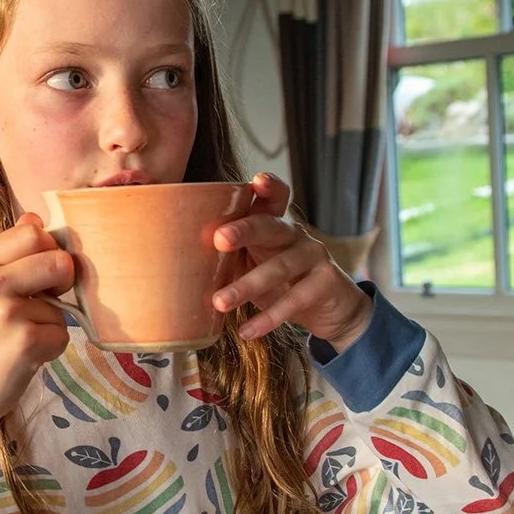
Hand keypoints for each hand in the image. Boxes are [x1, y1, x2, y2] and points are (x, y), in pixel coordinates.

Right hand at [0, 215, 73, 513]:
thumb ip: (9, 255)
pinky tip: (25, 358)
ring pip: (62, 306)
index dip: (48, 249)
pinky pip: (62, 335)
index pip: (32, 231)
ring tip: (21, 339)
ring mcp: (7, 312)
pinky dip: (51, 349)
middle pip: (58, 260)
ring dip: (52, 325)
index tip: (41, 272)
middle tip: (43, 304)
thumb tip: (35, 216)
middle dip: (62, 283)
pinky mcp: (25, 342)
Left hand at [210, 174, 373, 347]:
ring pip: (280, 267)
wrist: (332, 310)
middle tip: (219, 240)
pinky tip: (247, 331)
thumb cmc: (283, 282)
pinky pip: (295, 300)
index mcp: (275, 224)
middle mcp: (295, 234)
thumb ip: (232, 258)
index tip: (255, 182)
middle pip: (270, 226)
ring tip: (219, 303)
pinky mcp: (325, 283)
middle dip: (245, 231)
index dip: (268, 188)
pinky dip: (269, 318)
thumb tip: (181, 268)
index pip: (273, 199)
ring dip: (247, 285)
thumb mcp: (257, 264)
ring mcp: (314, 255)